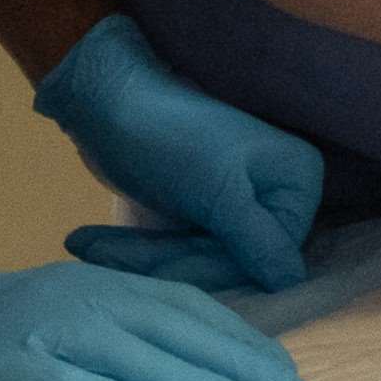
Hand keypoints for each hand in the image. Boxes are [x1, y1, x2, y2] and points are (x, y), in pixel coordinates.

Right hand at [0, 260, 307, 380]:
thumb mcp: (50, 316)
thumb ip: (112, 338)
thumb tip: (190, 379)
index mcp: (89, 285)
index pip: (184, 307)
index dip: (237, 339)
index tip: (280, 373)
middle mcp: (74, 301)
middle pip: (175, 330)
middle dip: (236, 365)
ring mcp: (40, 335)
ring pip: (138, 360)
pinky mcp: (7, 373)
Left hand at [34, 12, 322, 293]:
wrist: (107, 98)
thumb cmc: (169, 138)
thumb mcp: (218, 192)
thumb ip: (258, 240)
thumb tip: (291, 281)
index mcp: (295, 180)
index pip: (267, 257)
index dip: (214, 266)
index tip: (157, 265)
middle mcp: (278, 193)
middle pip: (230, 260)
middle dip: (164, 261)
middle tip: (97, 252)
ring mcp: (239, 204)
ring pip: (198, 260)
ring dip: (141, 257)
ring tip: (85, 244)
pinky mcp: (203, 212)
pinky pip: (180, 251)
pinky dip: (139, 251)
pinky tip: (97, 245)